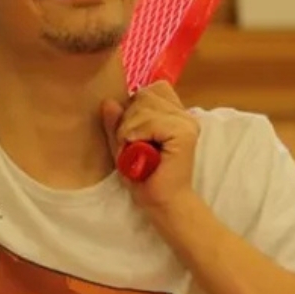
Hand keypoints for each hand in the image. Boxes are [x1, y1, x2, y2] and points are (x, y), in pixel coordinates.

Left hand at [100, 81, 199, 206]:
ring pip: (143, 106)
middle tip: (132, 146)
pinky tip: (140, 152)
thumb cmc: (144, 178)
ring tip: (136, 152)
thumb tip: (108, 101)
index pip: (151, 89)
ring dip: (129, 130)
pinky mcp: (184, 133)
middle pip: (143, 95)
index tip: (132, 134)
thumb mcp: (123, 146)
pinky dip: (136, 135)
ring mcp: (186, 122)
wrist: (162, 203)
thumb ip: (116, 124)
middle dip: (128, 120)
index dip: (135, 108)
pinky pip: (150, 121)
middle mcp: (183, 114)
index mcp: (173, 114)